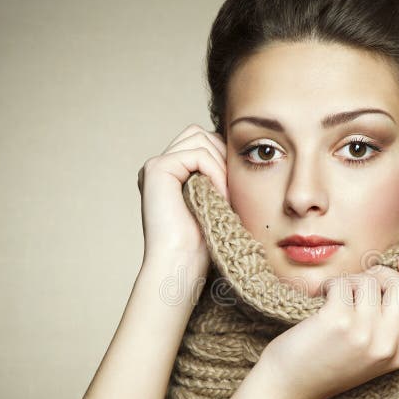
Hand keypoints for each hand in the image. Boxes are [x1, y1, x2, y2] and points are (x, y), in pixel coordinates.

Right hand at [137, 124, 228, 263]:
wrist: (182, 264)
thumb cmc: (203, 242)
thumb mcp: (217, 201)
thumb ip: (219, 174)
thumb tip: (243, 150)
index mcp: (171, 173)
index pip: (203, 142)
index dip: (224, 158)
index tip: (235, 188)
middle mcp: (160, 166)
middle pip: (200, 133)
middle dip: (223, 156)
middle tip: (232, 190)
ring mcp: (155, 166)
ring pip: (199, 138)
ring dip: (221, 165)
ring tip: (226, 195)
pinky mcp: (156, 169)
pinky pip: (197, 154)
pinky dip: (216, 171)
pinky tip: (221, 195)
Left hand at [258, 257, 398, 398]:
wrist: (287, 389)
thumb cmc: (325, 365)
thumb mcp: (371, 355)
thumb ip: (391, 327)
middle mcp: (387, 346)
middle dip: (381, 273)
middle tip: (357, 283)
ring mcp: (364, 334)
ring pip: (371, 280)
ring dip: (351, 279)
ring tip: (334, 296)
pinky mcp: (338, 322)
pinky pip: (344, 282)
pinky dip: (331, 284)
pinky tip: (321, 298)